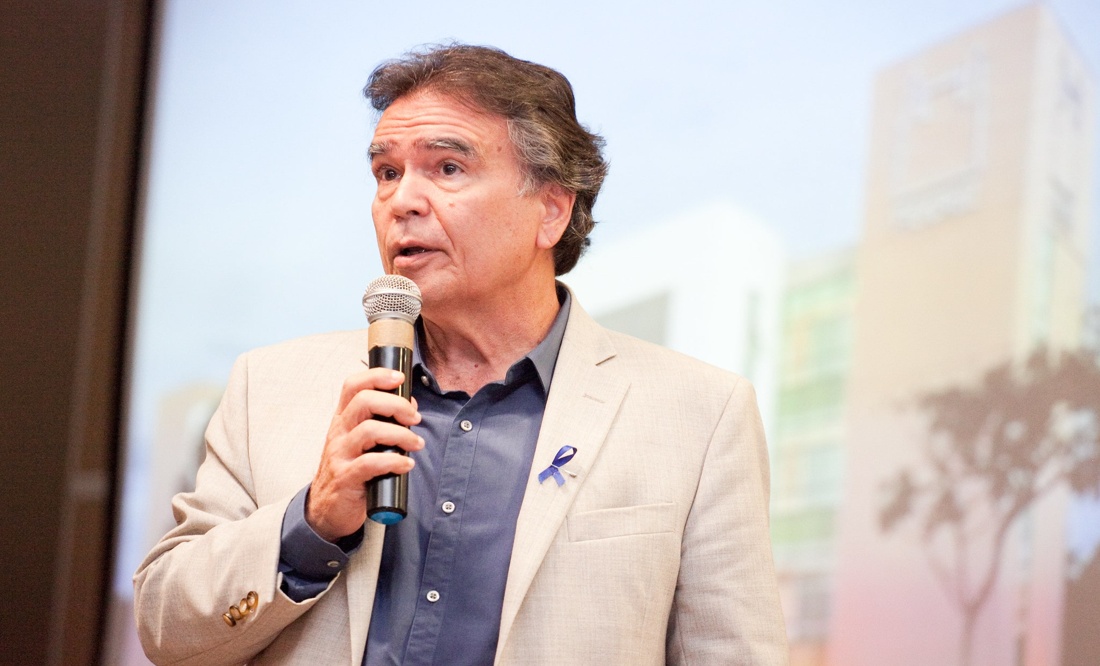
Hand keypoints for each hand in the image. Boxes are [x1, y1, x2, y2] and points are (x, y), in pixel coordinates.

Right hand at [306, 368, 422, 540]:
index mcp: (343, 418)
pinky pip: (370, 463)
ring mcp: (340, 454)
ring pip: (369, 430)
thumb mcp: (362, 442)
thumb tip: (410, 406)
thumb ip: (382, 422)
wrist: (326, 509)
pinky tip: (406, 465)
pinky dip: (394, 461)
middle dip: (396, 404)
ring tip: (417, 444)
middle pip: (364, 401)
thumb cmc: (350, 470)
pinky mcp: (345, 477)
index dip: (377, 376)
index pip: (353, 385)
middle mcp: (339, 431)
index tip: (400, 378)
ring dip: (401, 434)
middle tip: (415, 419)